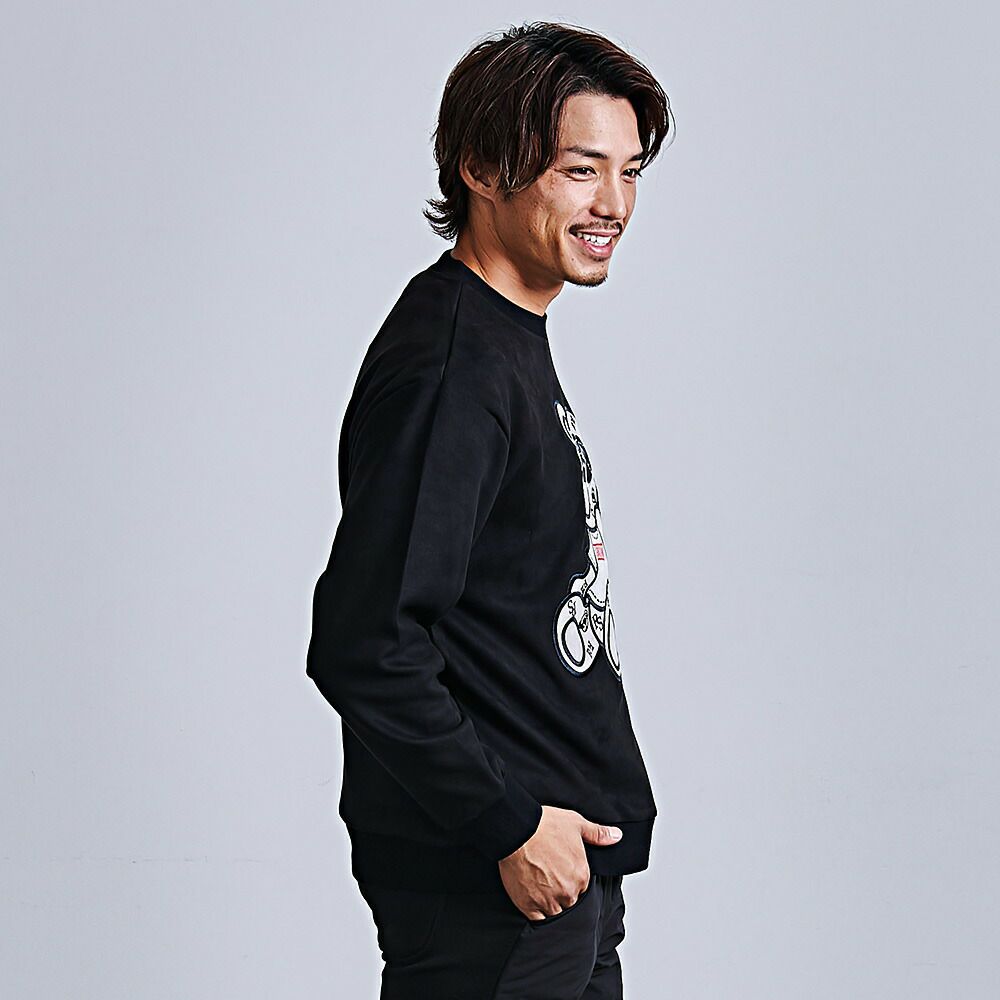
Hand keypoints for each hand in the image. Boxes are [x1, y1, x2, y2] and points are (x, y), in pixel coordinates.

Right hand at [497, 805, 622, 919]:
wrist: (518, 831)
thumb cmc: (545, 826)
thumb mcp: (576, 824)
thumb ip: (598, 834)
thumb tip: (617, 836)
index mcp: (581, 875)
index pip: (582, 886)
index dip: (571, 878)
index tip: (560, 869)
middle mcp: (568, 892)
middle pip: (569, 900)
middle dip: (561, 891)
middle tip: (548, 875)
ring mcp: (548, 901)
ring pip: (555, 911)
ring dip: (549, 902)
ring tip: (538, 885)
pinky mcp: (529, 906)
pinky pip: (538, 919)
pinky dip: (536, 911)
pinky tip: (531, 898)